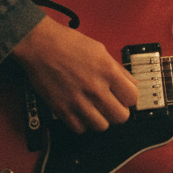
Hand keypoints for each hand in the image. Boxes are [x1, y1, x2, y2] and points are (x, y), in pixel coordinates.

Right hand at [10, 15, 138, 133]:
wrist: (40, 45)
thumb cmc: (67, 43)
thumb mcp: (100, 50)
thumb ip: (118, 69)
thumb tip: (131, 83)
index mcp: (107, 71)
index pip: (133, 98)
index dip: (129, 98)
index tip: (124, 97)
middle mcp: (95, 88)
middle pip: (121, 117)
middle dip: (118, 111)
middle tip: (111, 105)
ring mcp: (78, 100)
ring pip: (102, 126)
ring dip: (100, 119)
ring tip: (95, 110)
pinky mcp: (62, 109)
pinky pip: (80, 128)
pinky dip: (82, 123)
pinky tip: (80, 112)